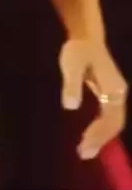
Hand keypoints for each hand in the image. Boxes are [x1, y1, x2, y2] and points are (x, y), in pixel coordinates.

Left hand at [60, 38, 127, 159]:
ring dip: (101, 136)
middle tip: (83, 153)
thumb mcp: (72, 64)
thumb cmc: (79, 49)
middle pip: (115, 123)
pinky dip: (101, 128)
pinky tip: (90, 135)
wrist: (86, 36)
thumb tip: (70, 105)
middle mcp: (119, 94)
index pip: (110, 118)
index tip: (84, 145)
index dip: (99, 134)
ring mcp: (116, 94)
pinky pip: (109, 116)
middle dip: (101, 140)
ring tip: (85, 150)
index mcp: (114, 89)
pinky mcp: (109, 93)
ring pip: (113, 121)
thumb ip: (72, 84)